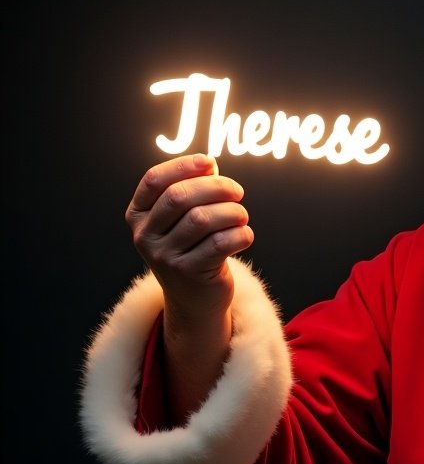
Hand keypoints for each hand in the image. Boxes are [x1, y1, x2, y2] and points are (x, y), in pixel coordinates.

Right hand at [126, 154, 252, 418]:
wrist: (195, 300)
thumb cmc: (194, 247)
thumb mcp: (183, 219)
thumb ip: (192, 190)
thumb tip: (210, 164)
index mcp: (138, 215)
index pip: (155, 180)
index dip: (184, 166)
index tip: (210, 163)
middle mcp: (145, 236)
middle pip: (180, 197)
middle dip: (215, 187)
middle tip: (237, 192)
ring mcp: (165, 257)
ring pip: (204, 219)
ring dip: (232, 212)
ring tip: (241, 216)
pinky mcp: (190, 273)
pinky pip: (221, 243)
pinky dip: (241, 234)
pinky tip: (244, 236)